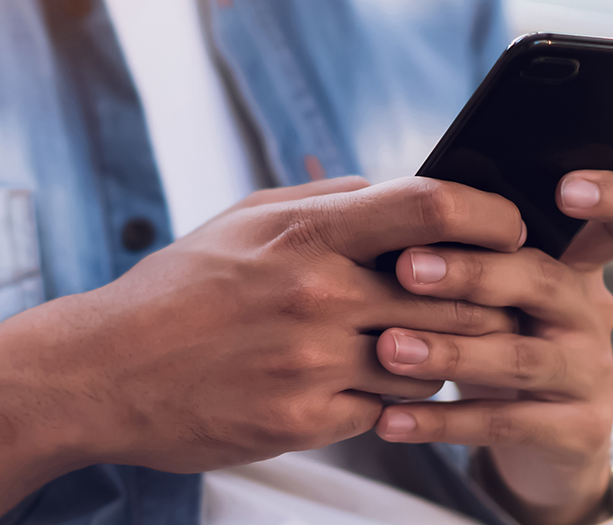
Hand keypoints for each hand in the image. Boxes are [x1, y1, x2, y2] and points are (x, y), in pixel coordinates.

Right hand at [0, 177, 526, 473]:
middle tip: (487, 294)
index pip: (430, 206)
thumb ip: (325, 201)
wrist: (105, 370)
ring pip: (431, 362)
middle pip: (454, 294)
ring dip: (438, 352)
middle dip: (484, 295)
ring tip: (407, 340)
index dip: (489, 213)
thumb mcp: (242, 220)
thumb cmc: (175, 288)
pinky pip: (389, 411)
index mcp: (303, 234)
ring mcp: (314, 364)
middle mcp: (317, 296)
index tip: (507, 226)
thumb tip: (396, 191)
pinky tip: (366, 379)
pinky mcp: (306, 421)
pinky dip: (392, 396)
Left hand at [374, 171, 612, 524]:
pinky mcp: (578, 429)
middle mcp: (590, 310)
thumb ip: (464, 245)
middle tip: (406, 268)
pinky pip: (504, 422)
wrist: (536, 434)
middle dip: (472, 272)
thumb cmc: (495, 331)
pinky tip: (391, 418)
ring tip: (389, 348)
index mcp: (573, 260)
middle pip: (542, 279)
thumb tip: (392, 203)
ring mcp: (590, 371)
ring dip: (448, 351)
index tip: (565, 189)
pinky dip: (442, 420)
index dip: (612, 196)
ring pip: (519, 356)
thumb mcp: (491, 287)